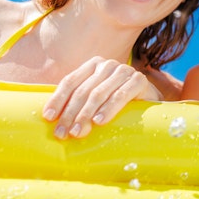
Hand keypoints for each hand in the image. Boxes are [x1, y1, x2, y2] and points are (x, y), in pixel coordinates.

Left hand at [42, 56, 160, 139]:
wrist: (149, 102)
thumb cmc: (116, 103)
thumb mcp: (95, 99)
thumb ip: (77, 102)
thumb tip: (51, 119)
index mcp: (92, 65)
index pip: (70, 81)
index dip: (57, 99)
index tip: (48, 118)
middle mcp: (107, 65)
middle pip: (82, 90)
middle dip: (70, 114)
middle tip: (63, 133)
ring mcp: (124, 71)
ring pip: (99, 94)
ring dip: (86, 115)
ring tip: (78, 132)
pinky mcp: (139, 80)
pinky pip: (121, 96)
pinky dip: (109, 109)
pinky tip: (100, 121)